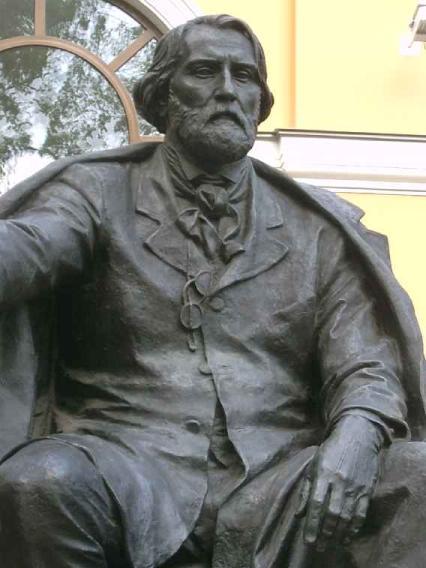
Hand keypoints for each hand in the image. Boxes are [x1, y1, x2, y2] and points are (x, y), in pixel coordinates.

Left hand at [297, 415, 382, 550]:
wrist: (357, 436)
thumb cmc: (331, 450)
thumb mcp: (314, 464)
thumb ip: (306, 489)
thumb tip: (299, 514)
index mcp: (323, 474)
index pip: (316, 504)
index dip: (312, 525)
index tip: (308, 541)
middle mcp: (339, 481)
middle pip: (331, 514)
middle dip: (324, 534)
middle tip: (319, 548)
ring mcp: (355, 486)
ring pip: (347, 516)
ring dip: (338, 534)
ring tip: (330, 545)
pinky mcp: (367, 490)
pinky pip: (361, 513)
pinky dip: (354, 528)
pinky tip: (347, 537)